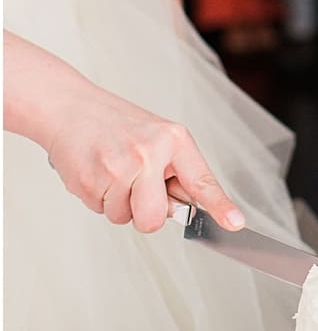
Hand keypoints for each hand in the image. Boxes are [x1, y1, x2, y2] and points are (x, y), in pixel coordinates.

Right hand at [41, 84, 243, 233]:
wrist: (70, 108)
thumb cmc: (116, 125)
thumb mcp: (159, 137)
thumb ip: (176, 173)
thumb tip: (184, 209)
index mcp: (174, 140)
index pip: (202, 181)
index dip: (220, 206)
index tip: (234, 223)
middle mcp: (149, 154)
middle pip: (154, 218)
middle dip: (145, 214)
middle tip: (137, 188)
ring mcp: (118, 168)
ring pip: (124, 217)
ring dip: (118, 202)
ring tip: (112, 171)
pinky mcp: (89, 181)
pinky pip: (100, 211)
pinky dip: (98, 197)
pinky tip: (97, 172)